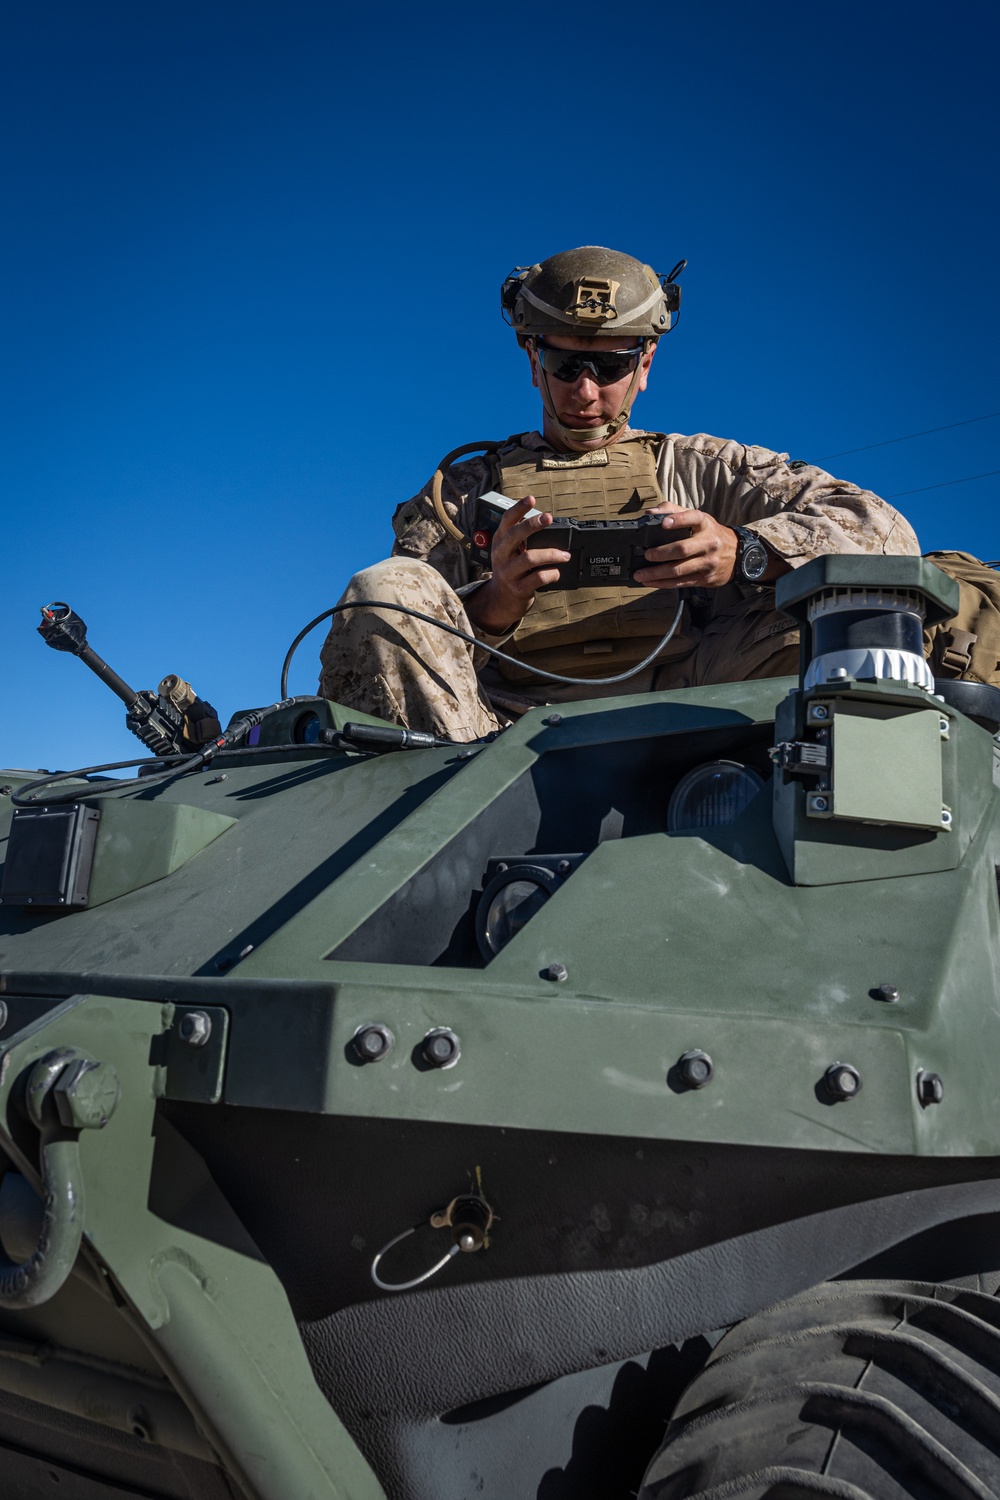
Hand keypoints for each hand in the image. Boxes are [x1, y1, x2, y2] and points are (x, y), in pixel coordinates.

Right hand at [465, 497, 570, 633]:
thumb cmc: (510, 570)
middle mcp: (501, 555)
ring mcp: (508, 573)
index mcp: (499, 542)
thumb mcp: (509, 551)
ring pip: (529, 558)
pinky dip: (551, 574)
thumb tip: (544, 521)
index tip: (531, 499)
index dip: (518, 508)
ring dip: (551, 554)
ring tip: (565, 555)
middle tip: (549, 518)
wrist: (501, 600)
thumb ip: (520, 537)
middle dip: (532, 525)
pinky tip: (557, 572)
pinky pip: (537, 578)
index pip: (506, 521)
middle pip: (515, 535)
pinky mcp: (518, 589)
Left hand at [632, 504, 738, 589]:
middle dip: (661, 554)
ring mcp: (707, 563)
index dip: (678, 520)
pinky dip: (663, 583)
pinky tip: (651, 582)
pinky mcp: (705, 578)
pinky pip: (681, 583)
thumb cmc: (711, 534)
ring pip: (679, 570)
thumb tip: (650, 513)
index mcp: (705, 524)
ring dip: (657, 574)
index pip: (693, 518)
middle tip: (646, 555)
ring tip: (640, 574)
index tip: (663, 523)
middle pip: (682, 549)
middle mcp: (708, 543)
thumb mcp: (699, 518)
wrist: (737, 555)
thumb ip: (674, 511)